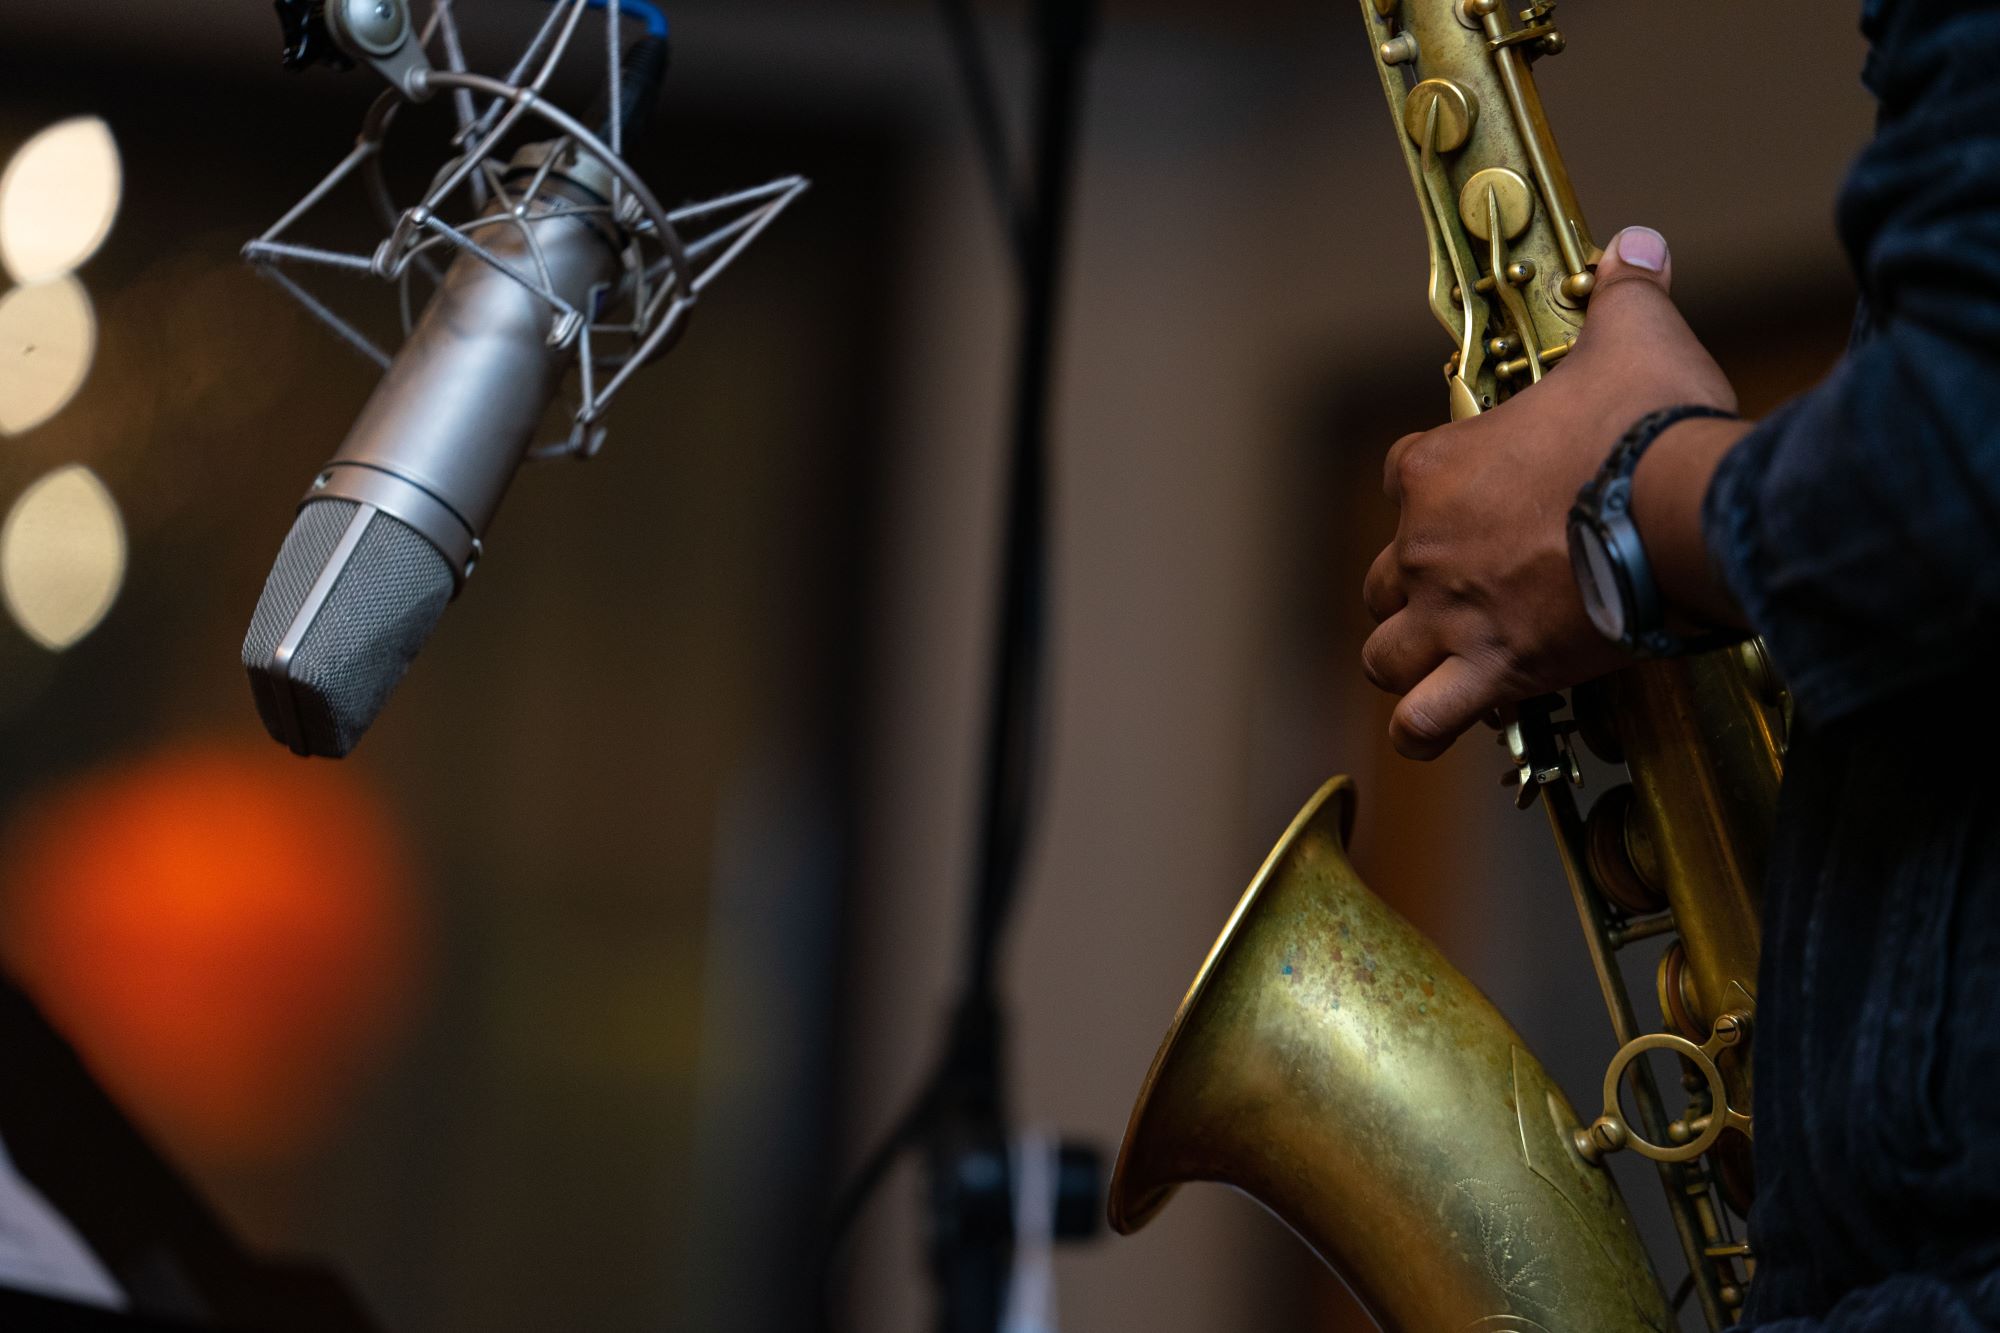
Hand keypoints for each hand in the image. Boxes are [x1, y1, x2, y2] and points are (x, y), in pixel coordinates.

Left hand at [1360, 227, 1746, 758]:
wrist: (1683, 507)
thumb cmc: (1650, 424)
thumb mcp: (1636, 336)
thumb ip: (1625, 293)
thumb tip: (1637, 246)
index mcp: (1436, 466)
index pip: (1401, 476)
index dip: (1433, 488)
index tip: (1480, 496)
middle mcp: (1424, 545)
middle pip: (1382, 576)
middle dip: (1412, 586)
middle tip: (1469, 590)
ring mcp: (1450, 613)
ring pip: (1385, 652)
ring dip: (1407, 657)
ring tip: (1444, 661)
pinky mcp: (1491, 670)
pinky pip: (1425, 719)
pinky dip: (1426, 727)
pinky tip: (1441, 725)